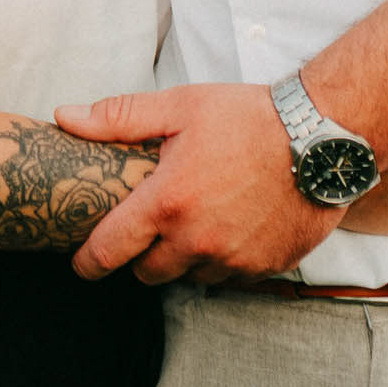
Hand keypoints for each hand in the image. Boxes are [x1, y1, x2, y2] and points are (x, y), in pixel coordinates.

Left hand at [55, 83, 340, 286]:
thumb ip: (118, 118)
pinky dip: (222, 261)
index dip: (88, 261)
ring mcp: (233, 260)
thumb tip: (65, 119)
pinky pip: (228, 278)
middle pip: (147, 273)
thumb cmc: (249, 118)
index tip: (81, 262)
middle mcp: (197, 240)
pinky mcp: (264, 269)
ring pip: (189, 277)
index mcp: (167, 203)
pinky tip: (231, 226)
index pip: (109, 251)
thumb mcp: (179, 107)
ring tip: (198, 219)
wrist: (322, 138)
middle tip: (152, 225)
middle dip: (142, 255)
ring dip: (184, 258)